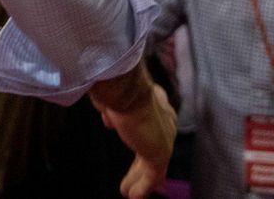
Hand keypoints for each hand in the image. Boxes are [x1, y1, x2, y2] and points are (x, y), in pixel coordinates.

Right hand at [90, 69, 174, 198]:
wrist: (124, 89)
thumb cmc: (113, 85)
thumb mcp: (110, 95)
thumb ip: (111, 107)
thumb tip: (109, 120)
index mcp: (154, 100)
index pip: (152, 118)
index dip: (139, 130)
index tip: (121, 132)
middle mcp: (164, 119)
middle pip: (150, 144)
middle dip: (141, 160)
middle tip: (134, 173)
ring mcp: (163, 137)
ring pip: (151, 162)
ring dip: (139, 177)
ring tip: (128, 190)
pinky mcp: (160, 153)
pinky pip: (152, 175)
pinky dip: (142, 186)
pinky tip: (133, 195)